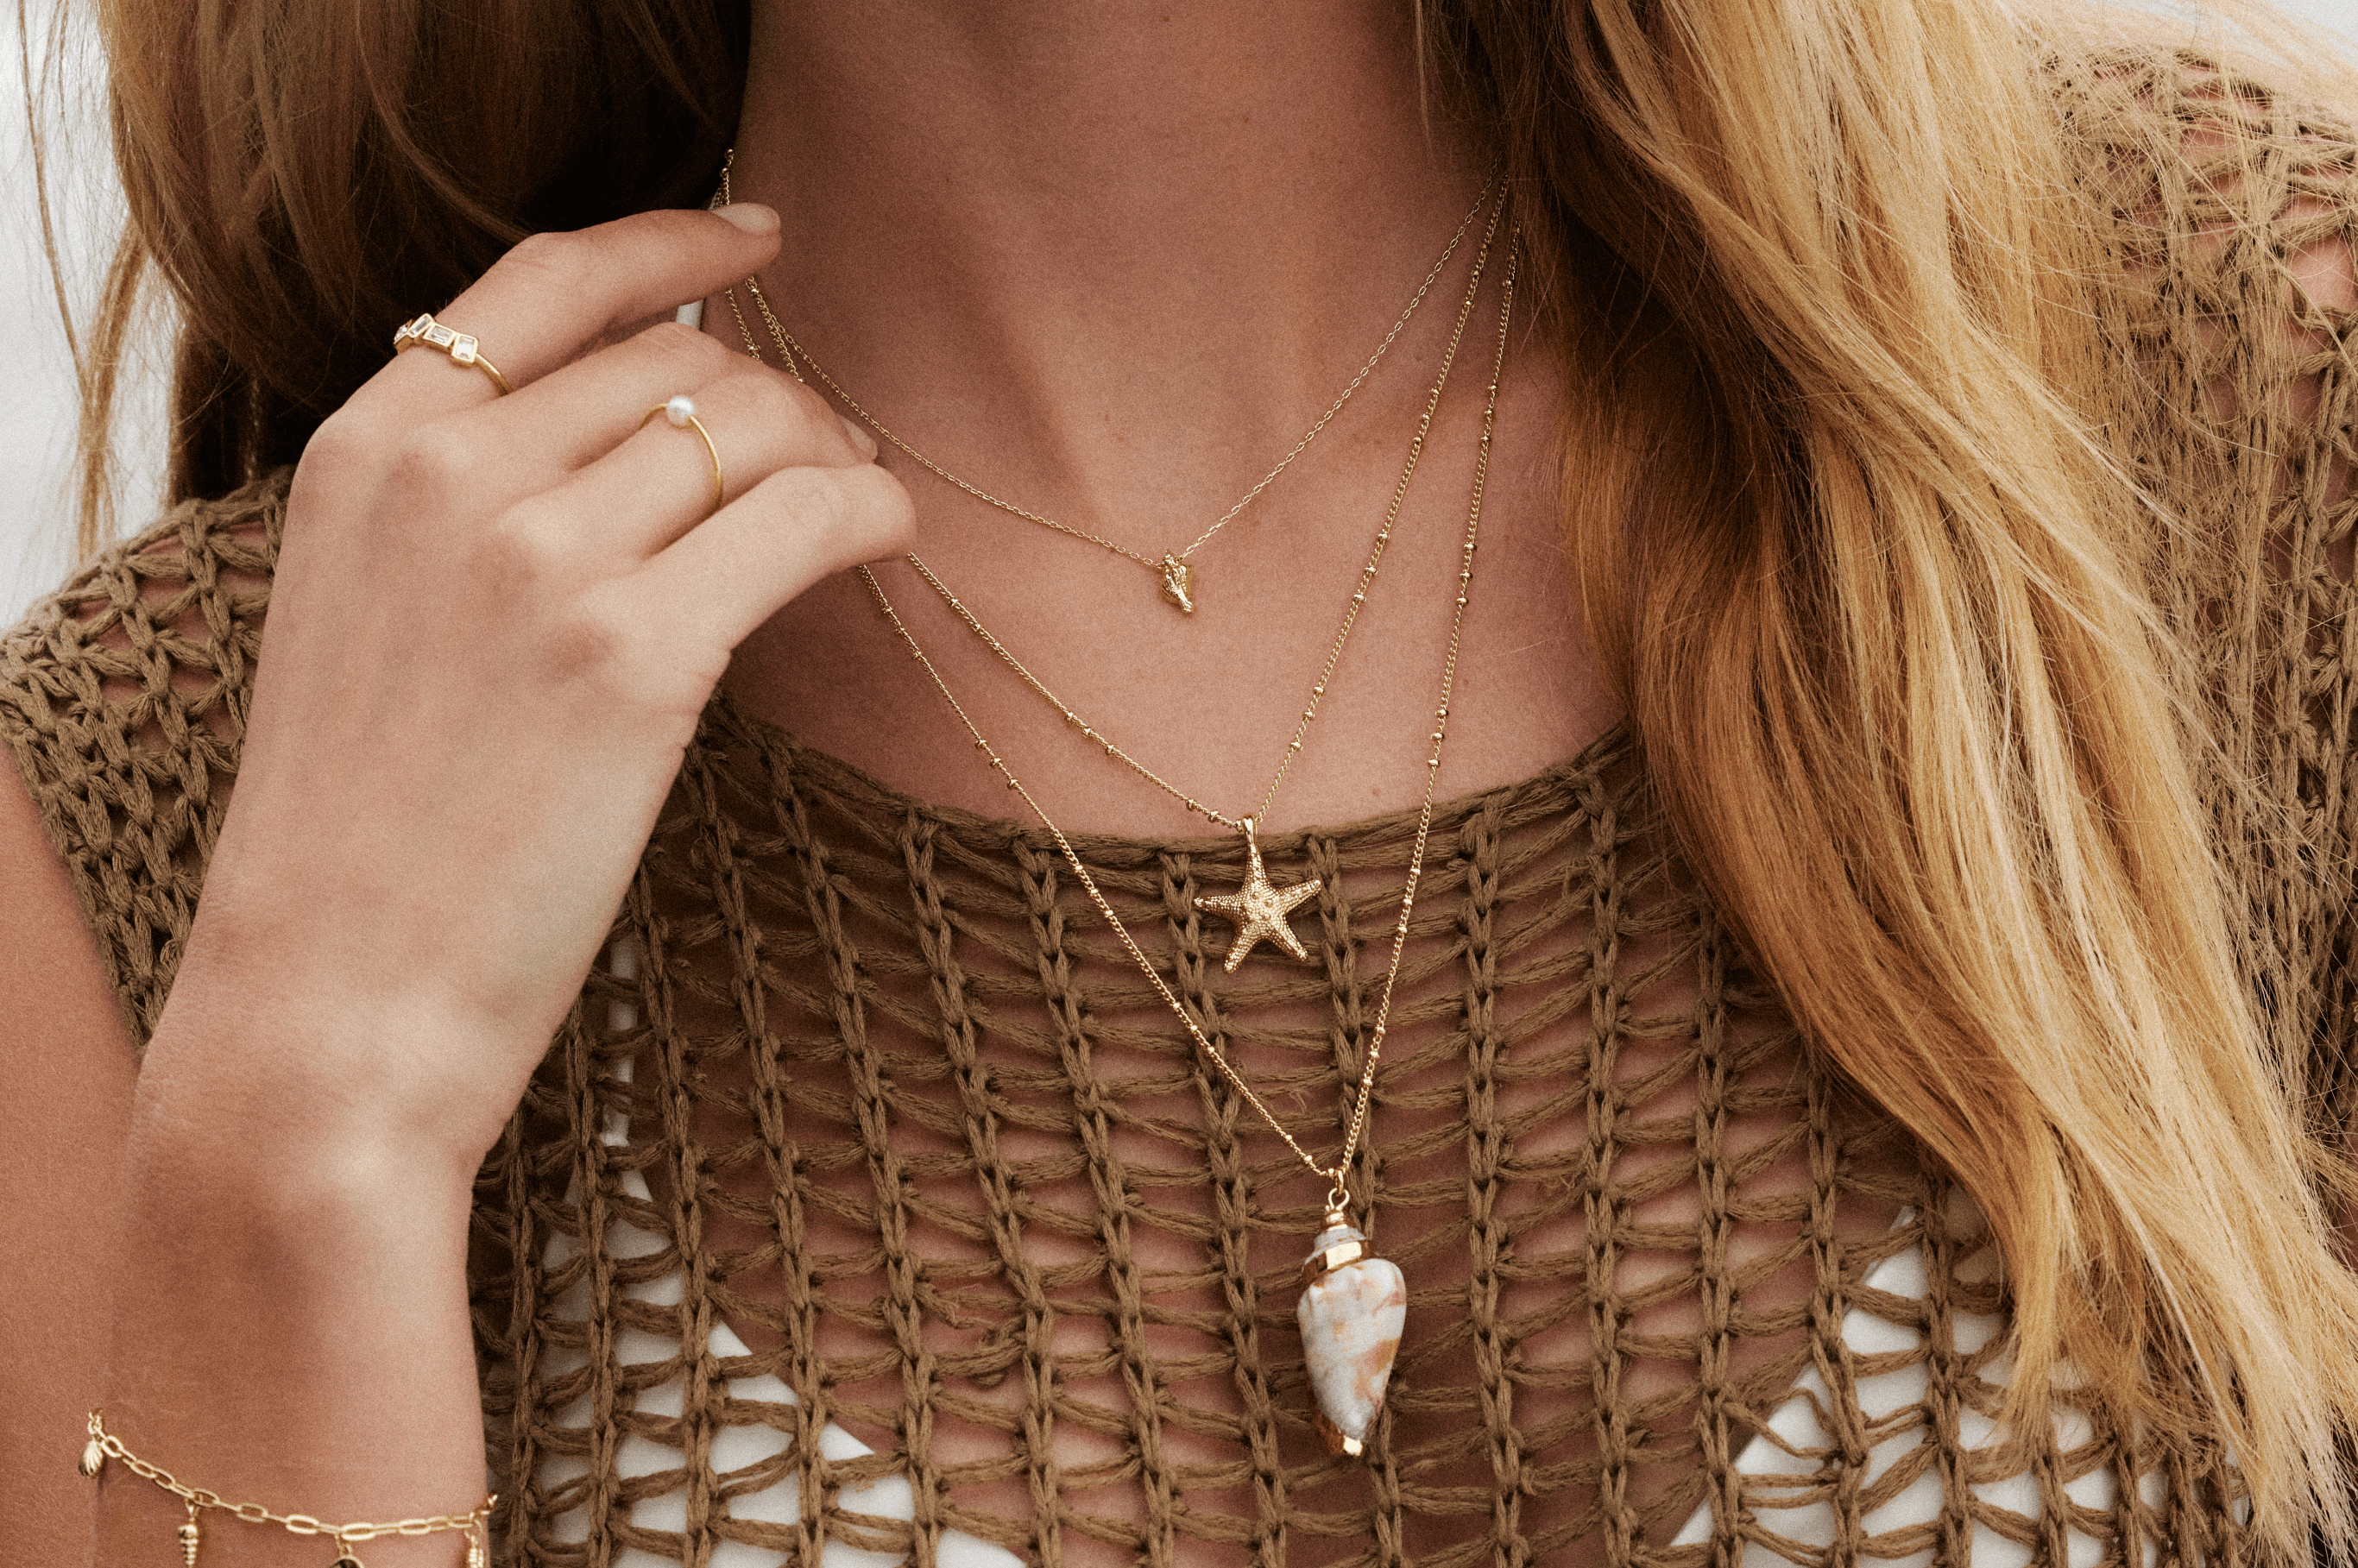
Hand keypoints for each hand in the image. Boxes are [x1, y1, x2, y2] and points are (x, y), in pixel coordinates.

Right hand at [154, 204, 912, 1170]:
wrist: (330, 1005)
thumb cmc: (362, 840)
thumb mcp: (367, 618)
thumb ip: (469, 509)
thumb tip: (649, 445)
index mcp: (369, 452)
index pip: (544, 281)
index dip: (672, 242)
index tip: (759, 237)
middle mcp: (451, 476)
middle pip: (678, 359)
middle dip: (778, 393)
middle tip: (828, 453)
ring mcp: (542, 558)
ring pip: (754, 425)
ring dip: (834, 452)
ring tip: (857, 504)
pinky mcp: (635, 655)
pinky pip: (805, 518)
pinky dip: (872, 512)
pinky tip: (891, 537)